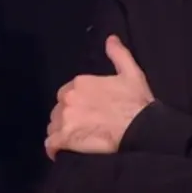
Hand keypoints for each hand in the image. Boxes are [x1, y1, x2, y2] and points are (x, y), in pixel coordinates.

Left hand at [45, 35, 154, 158]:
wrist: (140, 128)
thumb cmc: (136, 102)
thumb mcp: (131, 73)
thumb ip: (118, 54)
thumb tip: (110, 39)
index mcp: (80, 83)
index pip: (66, 94)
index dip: (75, 104)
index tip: (85, 112)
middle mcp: (68, 98)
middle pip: (58, 110)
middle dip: (67, 118)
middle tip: (82, 127)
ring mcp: (65, 119)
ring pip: (53, 127)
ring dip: (61, 133)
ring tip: (74, 141)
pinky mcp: (65, 139)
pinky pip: (50, 144)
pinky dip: (54, 149)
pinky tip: (61, 153)